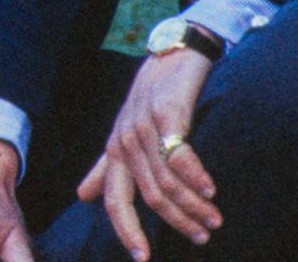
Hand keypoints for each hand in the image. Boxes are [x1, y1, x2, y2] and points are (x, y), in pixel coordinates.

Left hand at [77, 43, 220, 260]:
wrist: (171, 55)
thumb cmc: (150, 99)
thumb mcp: (124, 134)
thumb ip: (107, 168)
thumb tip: (82, 196)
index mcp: (114, 153)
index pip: (115, 201)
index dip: (127, 231)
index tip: (143, 258)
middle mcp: (125, 142)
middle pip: (150, 197)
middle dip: (178, 222)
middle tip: (203, 237)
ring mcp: (144, 127)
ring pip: (167, 181)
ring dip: (194, 206)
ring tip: (214, 220)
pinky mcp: (167, 113)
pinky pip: (180, 155)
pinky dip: (197, 177)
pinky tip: (212, 190)